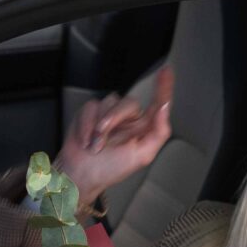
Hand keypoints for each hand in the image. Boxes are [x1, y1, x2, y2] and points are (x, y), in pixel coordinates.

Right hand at [54, 66, 173, 200]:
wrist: (80, 174)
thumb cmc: (111, 169)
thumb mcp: (141, 156)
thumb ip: (158, 132)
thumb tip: (164, 108)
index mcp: (144, 128)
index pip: (157, 104)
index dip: (163, 87)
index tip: (166, 71)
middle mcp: (129, 118)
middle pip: (129, 103)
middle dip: (114, 118)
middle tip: (101, 141)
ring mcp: (109, 114)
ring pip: (109, 102)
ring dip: (98, 126)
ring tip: (93, 145)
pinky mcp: (91, 112)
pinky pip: (91, 107)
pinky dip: (86, 125)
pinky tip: (85, 140)